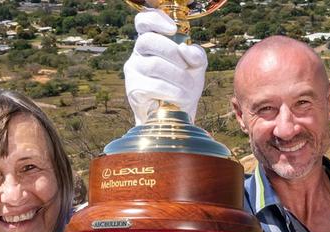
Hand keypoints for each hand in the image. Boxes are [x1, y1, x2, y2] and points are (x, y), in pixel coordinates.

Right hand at [124, 9, 206, 124]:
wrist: (177, 114)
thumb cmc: (184, 86)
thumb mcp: (196, 66)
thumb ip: (196, 54)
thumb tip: (185, 50)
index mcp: (152, 42)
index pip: (143, 21)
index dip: (155, 19)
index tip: (173, 30)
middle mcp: (138, 54)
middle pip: (148, 41)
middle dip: (172, 53)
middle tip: (186, 67)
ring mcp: (133, 71)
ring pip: (154, 65)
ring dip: (178, 77)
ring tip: (188, 88)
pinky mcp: (133, 90)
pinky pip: (153, 86)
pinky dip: (172, 91)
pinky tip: (179, 97)